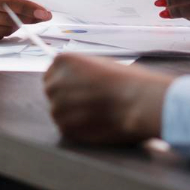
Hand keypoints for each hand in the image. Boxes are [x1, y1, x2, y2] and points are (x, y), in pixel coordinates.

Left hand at [44, 52, 172, 144]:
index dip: (66, 81)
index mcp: (63, 61)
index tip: (78, 86)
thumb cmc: (126, 80)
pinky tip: (97, 122)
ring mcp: (57, 107)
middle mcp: (55, 83)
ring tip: (96, 112)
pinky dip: (79, 127)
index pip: (52, 73)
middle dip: (66, 97)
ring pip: (59, 112)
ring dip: (73, 113)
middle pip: (52, 92)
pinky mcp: (65, 127)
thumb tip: (75, 81)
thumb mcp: (100, 64)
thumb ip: (81, 72)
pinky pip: (67, 127)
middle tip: (88, 101)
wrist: (137, 101)